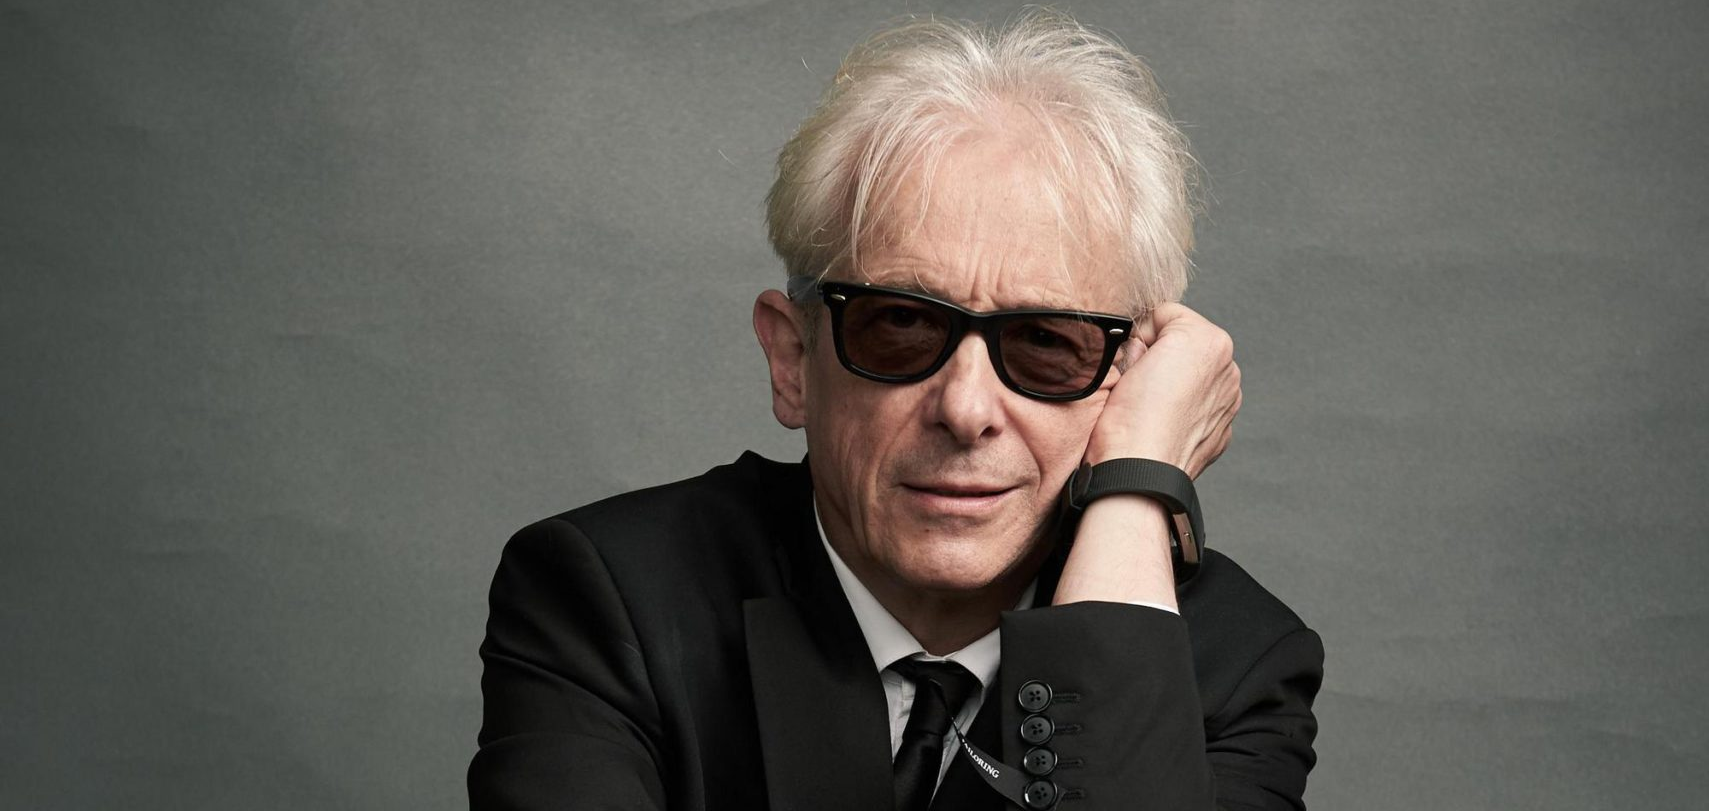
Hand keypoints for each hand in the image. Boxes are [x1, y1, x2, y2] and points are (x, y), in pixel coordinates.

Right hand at [1085, 302, 1240, 478]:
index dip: (1140, 337)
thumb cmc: (1130, 418)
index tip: (1133, 363)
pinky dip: (1181, 411)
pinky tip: (1163, 424)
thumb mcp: (1133, 347)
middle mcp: (1229, 371)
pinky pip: (1196, 406)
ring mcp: (1228, 403)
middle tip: (1138, 386)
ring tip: (1148, 408)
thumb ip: (1149, 327)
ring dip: (1170, 384)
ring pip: (1189, 376)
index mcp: (1212, 343)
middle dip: (1159, 359)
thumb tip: (1147, 342)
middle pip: (1181, 345)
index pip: (1165, 316)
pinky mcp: (1221, 430)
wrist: (1137, 473)